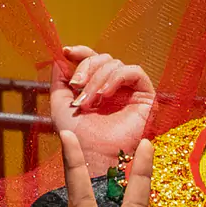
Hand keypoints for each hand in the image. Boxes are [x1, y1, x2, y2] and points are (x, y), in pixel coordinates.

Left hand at [53, 45, 155, 175]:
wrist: (93, 154)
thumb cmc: (78, 135)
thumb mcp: (60, 104)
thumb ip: (59, 80)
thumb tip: (60, 57)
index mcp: (97, 87)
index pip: (93, 59)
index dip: (81, 52)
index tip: (66, 52)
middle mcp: (115, 87)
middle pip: (104, 58)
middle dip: (87, 68)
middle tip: (77, 87)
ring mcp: (131, 91)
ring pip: (116, 64)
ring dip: (98, 79)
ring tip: (88, 100)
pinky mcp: (147, 97)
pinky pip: (134, 72)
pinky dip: (117, 78)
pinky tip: (106, 94)